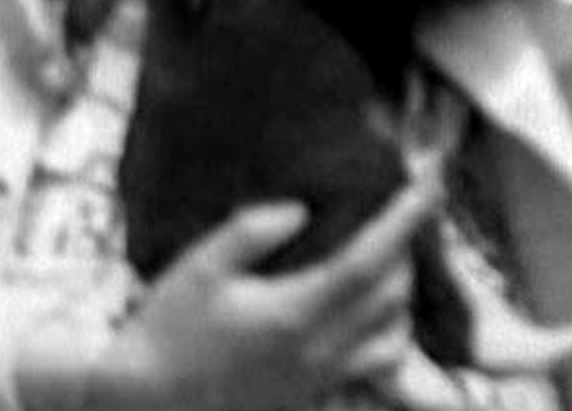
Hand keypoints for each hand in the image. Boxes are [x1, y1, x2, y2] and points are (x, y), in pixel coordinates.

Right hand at [91, 174, 445, 410]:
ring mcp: (318, 381)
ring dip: (400, 298)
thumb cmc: (166, 333)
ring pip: (394, 340)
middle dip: (405, 253)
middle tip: (397, 216)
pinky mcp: (311, 399)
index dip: (405, 219)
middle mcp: (317, 352)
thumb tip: (298, 210)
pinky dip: (386, 338)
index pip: (370, 261)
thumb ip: (251, 232)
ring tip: (384, 264)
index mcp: (294, 314)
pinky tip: (364, 314)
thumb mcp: (198, 268)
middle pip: (393, 298)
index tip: (429, 183)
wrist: (142, 403)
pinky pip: (373, 369)